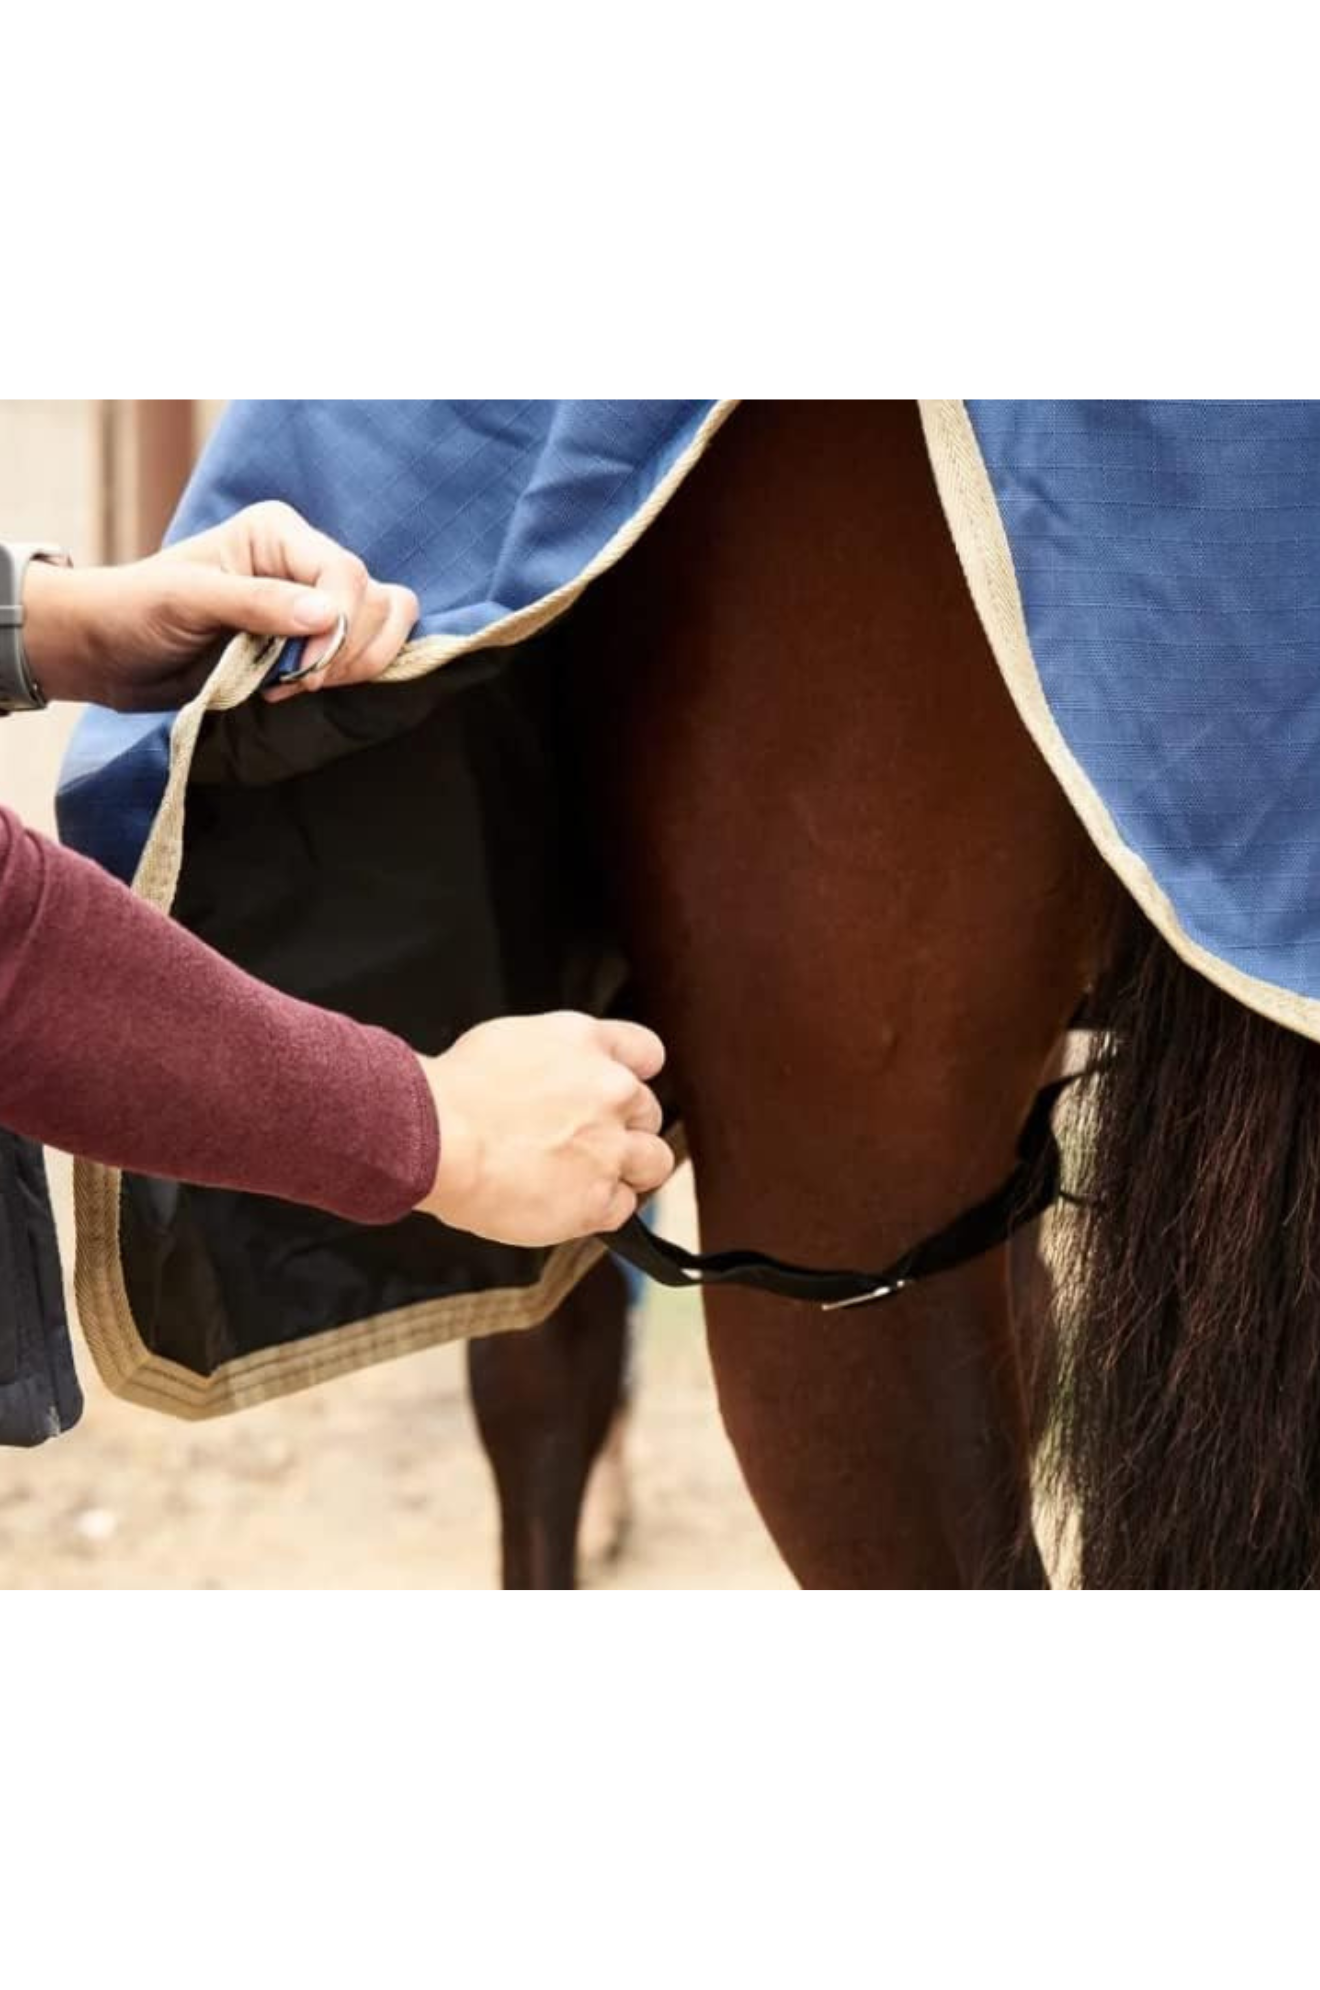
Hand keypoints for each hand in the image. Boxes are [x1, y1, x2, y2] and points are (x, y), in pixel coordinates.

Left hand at [23, 501, 419, 711]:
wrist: (111, 653)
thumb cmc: (136, 612)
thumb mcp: (188, 600)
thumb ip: (256, 603)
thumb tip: (326, 615)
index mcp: (278, 533)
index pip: (345, 573)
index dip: (338, 626)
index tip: (299, 671)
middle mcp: (305, 560)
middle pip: (378, 600)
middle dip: (349, 651)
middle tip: (297, 683)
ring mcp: (315, 601)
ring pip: (387, 623)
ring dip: (356, 665)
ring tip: (298, 687)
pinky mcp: (315, 641)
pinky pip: (368, 652)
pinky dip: (350, 676)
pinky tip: (298, 690)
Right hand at [417, 1014, 675, 1246]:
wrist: (436, 1134)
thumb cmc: (453, 1090)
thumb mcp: (511, 1042)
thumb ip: (552, 1060)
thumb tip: (554, 1080)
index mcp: (586, 1042)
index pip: (646, 1053)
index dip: (634, 1076)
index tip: (616, 1096)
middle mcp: (611, 1089)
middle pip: (648, 1112)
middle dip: (622, 1129)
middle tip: (581, 1145)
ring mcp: (610, 1146)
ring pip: (653, 1162)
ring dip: (627, 1171)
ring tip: (583, 1179)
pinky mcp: (598, 1198)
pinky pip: (623, 1207)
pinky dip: (599, 1209)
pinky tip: (562, 1204)